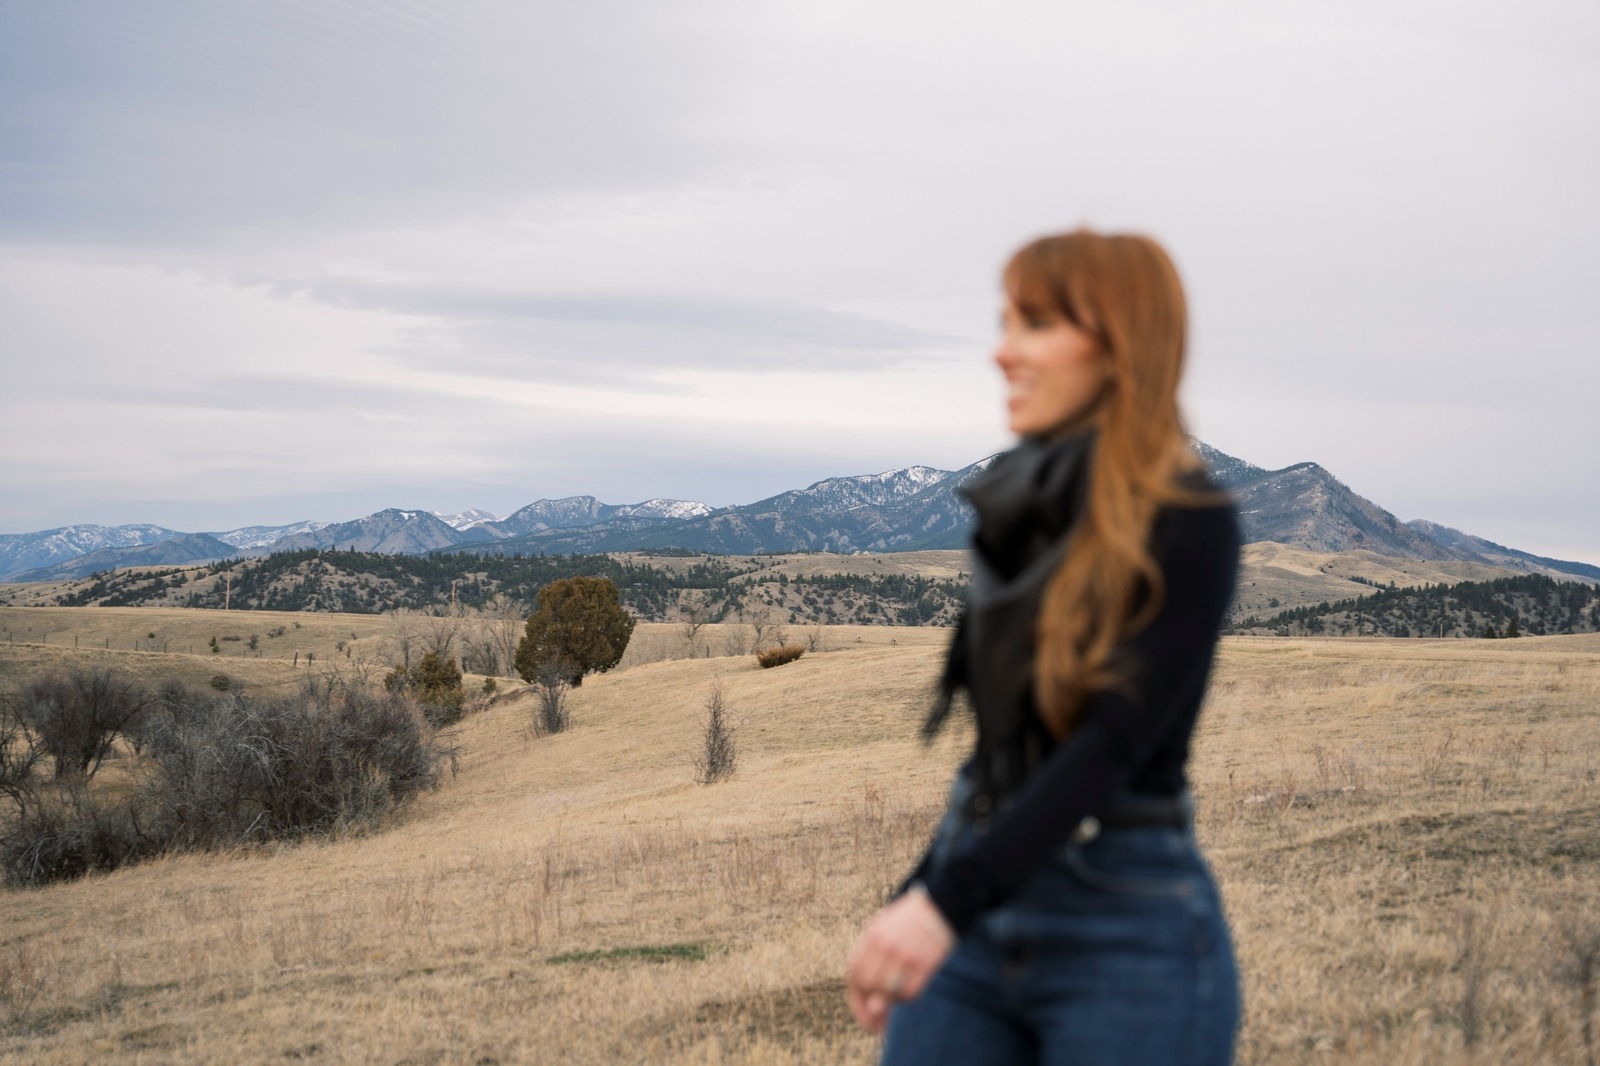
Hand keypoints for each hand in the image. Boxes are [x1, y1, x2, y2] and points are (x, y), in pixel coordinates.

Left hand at [845, 885, 955, 1034]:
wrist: (943, 902)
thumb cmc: (911, 920)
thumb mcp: (885, 928)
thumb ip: (872, 956)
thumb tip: (868, 997)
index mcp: (873, 934)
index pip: (854, 973)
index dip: (856, 999)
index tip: (864, 1014)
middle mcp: (886, 945)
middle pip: (868, 985)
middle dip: (871, 1007)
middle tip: (879, 1019)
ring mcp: (905, 954)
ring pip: (887, 992)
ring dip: (890, 1003)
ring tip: (896, 1003)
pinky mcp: (925, 962)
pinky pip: (909, 992)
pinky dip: (907, 999)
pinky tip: (909, 996)